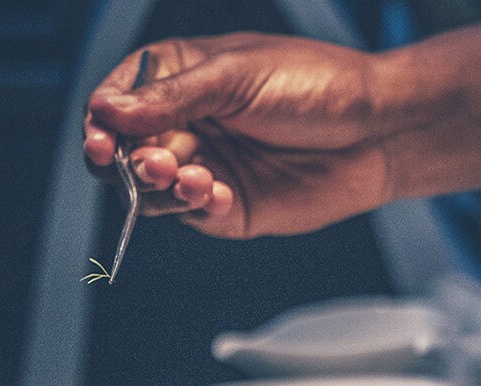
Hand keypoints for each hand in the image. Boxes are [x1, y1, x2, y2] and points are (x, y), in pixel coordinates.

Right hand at [84, 32, 392, 238]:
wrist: (379, 128)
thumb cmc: (320, 85)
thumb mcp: (239, 76)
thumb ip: (173, 96)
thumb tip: (108, 109)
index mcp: (180, 78)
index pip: (115, 102)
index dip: (101, 121)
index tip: (102, 136)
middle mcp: (186, 124)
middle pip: (122, 152)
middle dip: (126, 161)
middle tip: (150, 161)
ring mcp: (206, 166)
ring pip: (151, 190)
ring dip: (160, 187)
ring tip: (189, 174)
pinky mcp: (232, 206)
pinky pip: (194, 215)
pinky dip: (198, 206)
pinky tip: (219, 192)